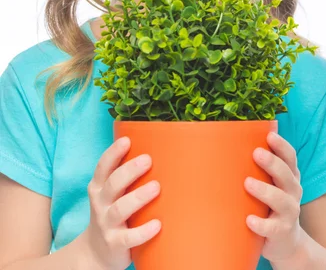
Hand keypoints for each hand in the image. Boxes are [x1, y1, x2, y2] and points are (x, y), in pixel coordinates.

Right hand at [82, 137, 161, 269]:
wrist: (97, 253)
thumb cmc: (113, 213)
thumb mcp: (112, 194)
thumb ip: (127, 176)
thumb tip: (162, 150)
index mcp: (99, 187)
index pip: (103, 166)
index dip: (113, 153)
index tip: (126, 140)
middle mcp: (100, 204)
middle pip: (113, 184)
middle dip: (129, 170)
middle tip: (148, 159)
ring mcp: (106, 224)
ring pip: (120, 209)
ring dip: (138, 197)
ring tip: (156, 186)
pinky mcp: (115, 244)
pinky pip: (129, 238)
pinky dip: (143, 231)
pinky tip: (158, 224)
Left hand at [244, 131, 304, 263]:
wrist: (286, 242)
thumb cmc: (269, 204)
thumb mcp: (269, 183)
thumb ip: (256, 168)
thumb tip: (224, 144)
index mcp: (289, 176)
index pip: (290, 157)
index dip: (282, 146)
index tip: (270, 135)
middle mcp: (292, 192)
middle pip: (286, 175)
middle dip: (273, 163)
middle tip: (256, 153)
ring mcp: (289, 213)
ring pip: (281, 200)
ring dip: (265, 190)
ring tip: (248, 183)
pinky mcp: (281, 232)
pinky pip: (272, 228)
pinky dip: (261, 224)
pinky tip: (249, 220)